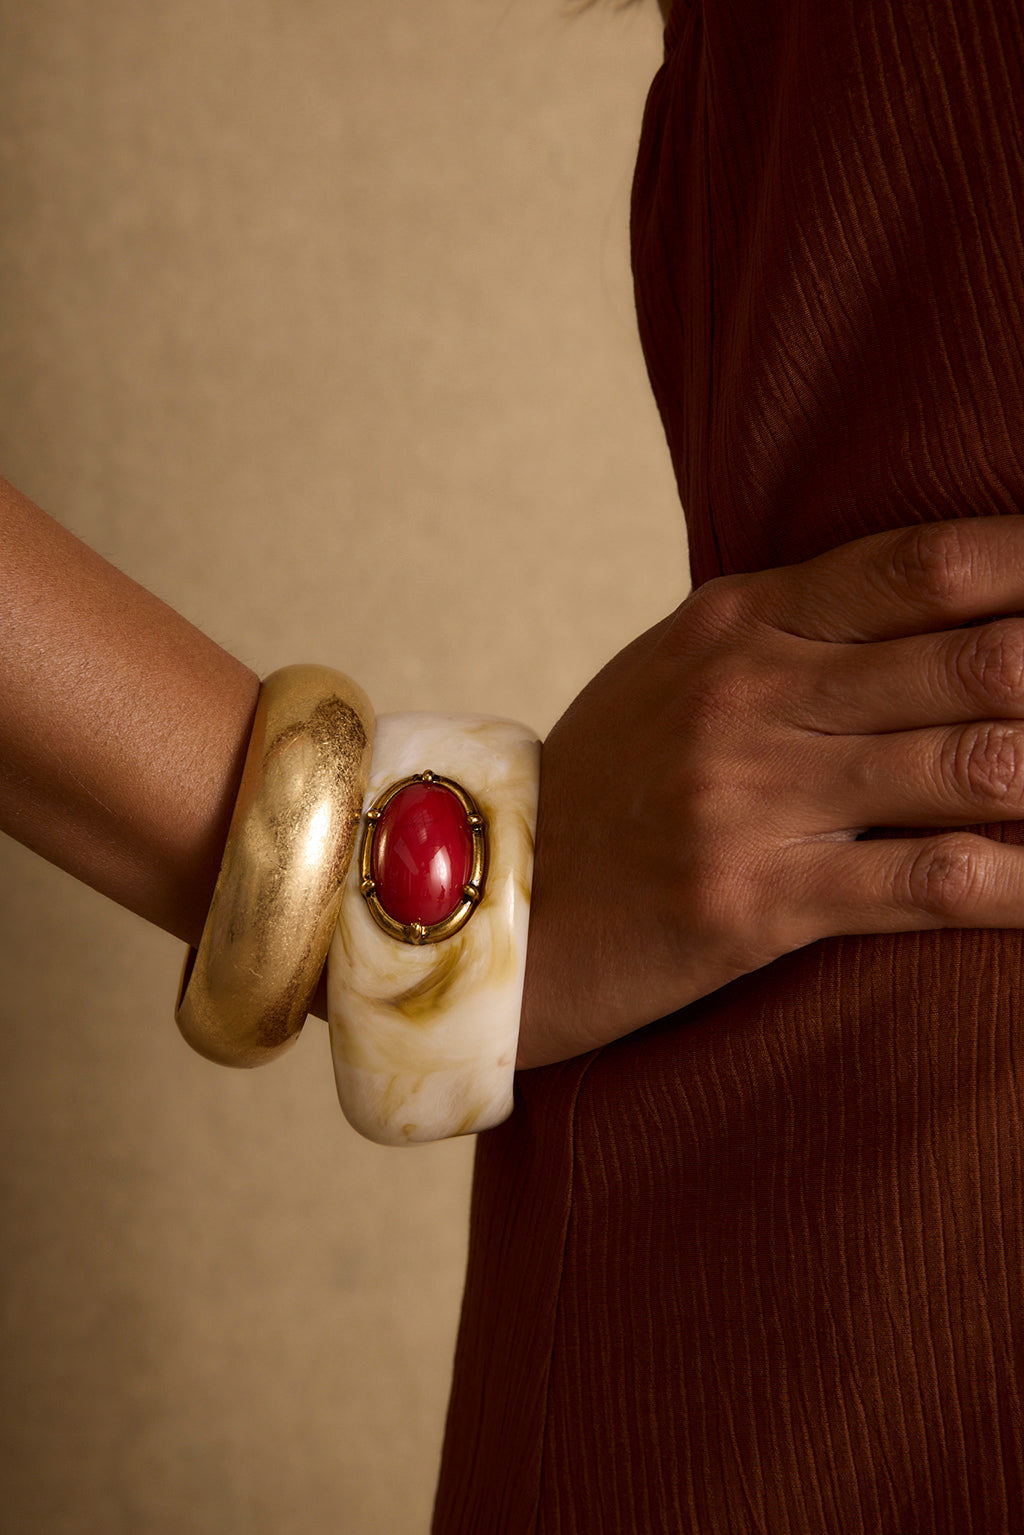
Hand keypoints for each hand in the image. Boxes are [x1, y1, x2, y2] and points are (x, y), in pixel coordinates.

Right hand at [518, 517, 1023, 1067]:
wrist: (502, 899)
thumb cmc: (609, 783)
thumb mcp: (683, 671)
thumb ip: (798, 633)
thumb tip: (944, 606)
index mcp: (738, 622)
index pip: (920, 564)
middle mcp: (751, 695)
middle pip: (972, 656)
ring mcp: (752, 798)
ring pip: (969, 765)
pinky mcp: (755, 902)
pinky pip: (929, 884)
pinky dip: (1022, 883)